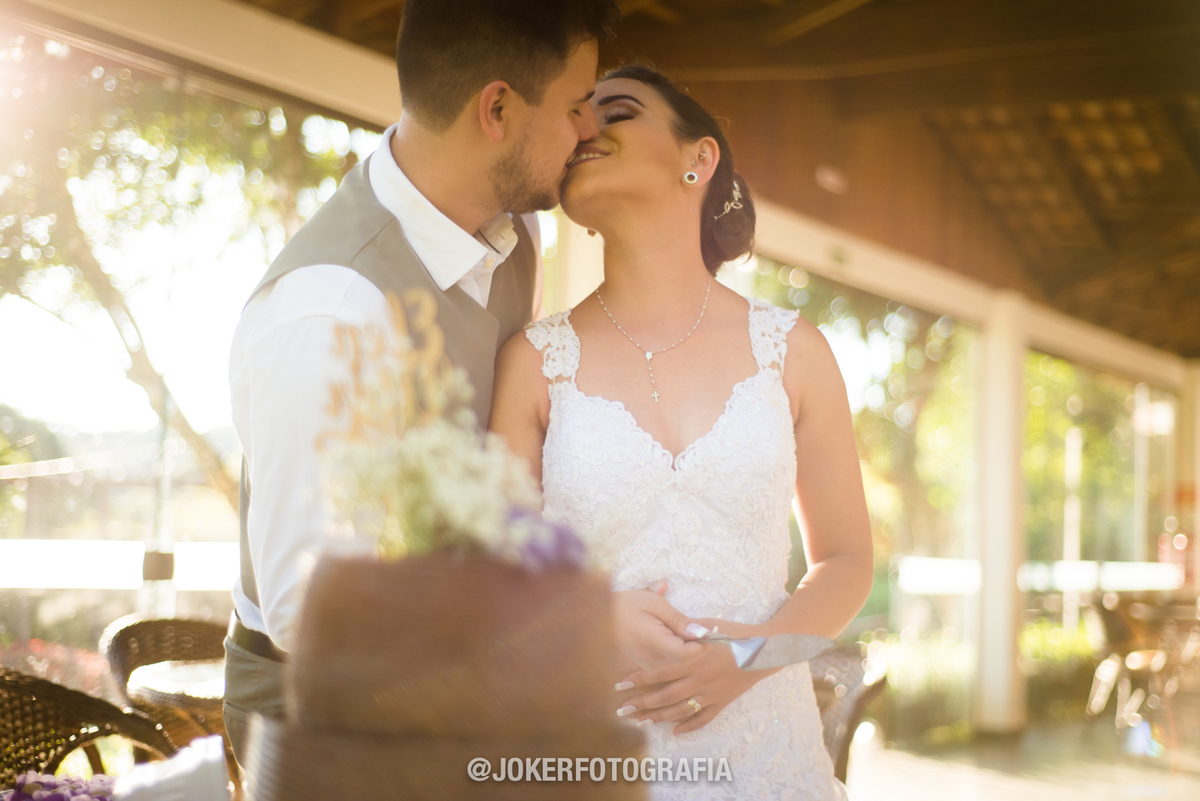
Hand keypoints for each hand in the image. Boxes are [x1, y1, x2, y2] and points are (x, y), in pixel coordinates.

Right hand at [612, 580, 706, 671]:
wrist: (598, 617)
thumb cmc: (626, 605)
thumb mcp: (654, 604)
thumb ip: (679, 620)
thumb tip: (702, 633)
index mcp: (654, 643)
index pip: (689, 654)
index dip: (703, 644)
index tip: (710, 630)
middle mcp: (652, 661)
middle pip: (686, 658)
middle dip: (694, 643)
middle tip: (693, 624)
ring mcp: (648, 666)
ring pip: (679, 661)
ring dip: (684, 645)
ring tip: (674, 626)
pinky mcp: (647, 667)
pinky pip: (668, 661)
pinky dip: (674, 648)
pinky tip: (666, 633)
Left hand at [615, 618, 778, 734]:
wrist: (765, 650)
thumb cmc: (736, 633)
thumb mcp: (709, 624)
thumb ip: (687, 628)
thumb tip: (668, 626)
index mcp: (694, 659)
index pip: (660, 672)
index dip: (639, 679)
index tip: (620, 683)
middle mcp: (699, 679)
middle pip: (664, 695)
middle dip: (641, 703)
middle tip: (620, 710)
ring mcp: (711, 693)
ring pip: (680, 710)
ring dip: (658, 717)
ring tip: (639, 722)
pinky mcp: (722, 702)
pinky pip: (703, 718)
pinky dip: (689, 726)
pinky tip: (675, 731)